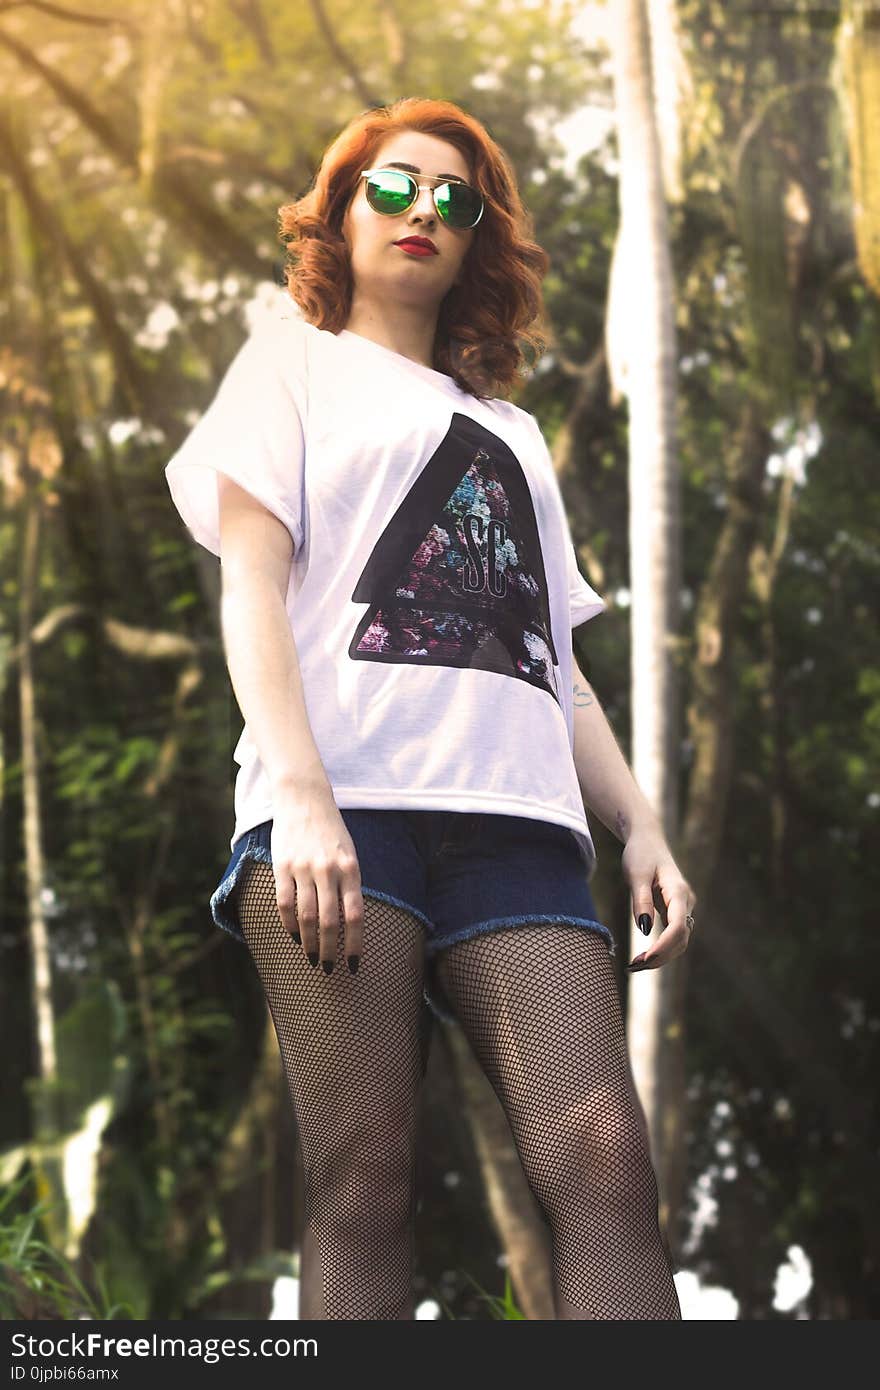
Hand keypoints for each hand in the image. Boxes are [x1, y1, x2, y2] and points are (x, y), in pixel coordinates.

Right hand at [271, 790, 364, 974]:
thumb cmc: (331, 832)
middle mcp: (328, 870)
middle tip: (328, 967)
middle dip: (330, 950)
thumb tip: (351, 923)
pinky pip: (284, 903)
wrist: (304, 799)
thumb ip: (351, 885)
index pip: (355, 916)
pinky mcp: (282, 866)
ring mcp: (304, 868)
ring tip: (311, 956)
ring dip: (309, 942)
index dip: (355, 944)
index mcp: (351, 869)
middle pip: (330, 922)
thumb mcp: (350, 854)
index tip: (354, 964)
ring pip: (306, 917)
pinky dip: (289, 924)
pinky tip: (294, 935)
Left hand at [620, 824, 696, 971]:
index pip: (678, 927)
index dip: (663, 946)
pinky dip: (660, 949)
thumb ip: (640, 901)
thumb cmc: (640, 854)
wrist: (647, 839)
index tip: (644, 959)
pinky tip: (643, 957)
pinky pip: (673, 935)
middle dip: (661, 956)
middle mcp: (686, 902)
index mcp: (678, 892)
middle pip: (681, 938)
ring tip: (635, 966)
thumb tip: (644, 929)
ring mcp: (683, 907)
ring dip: (661, 956)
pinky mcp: (675, 911)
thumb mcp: (635, 875)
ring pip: (679, 940)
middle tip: (634, 967)